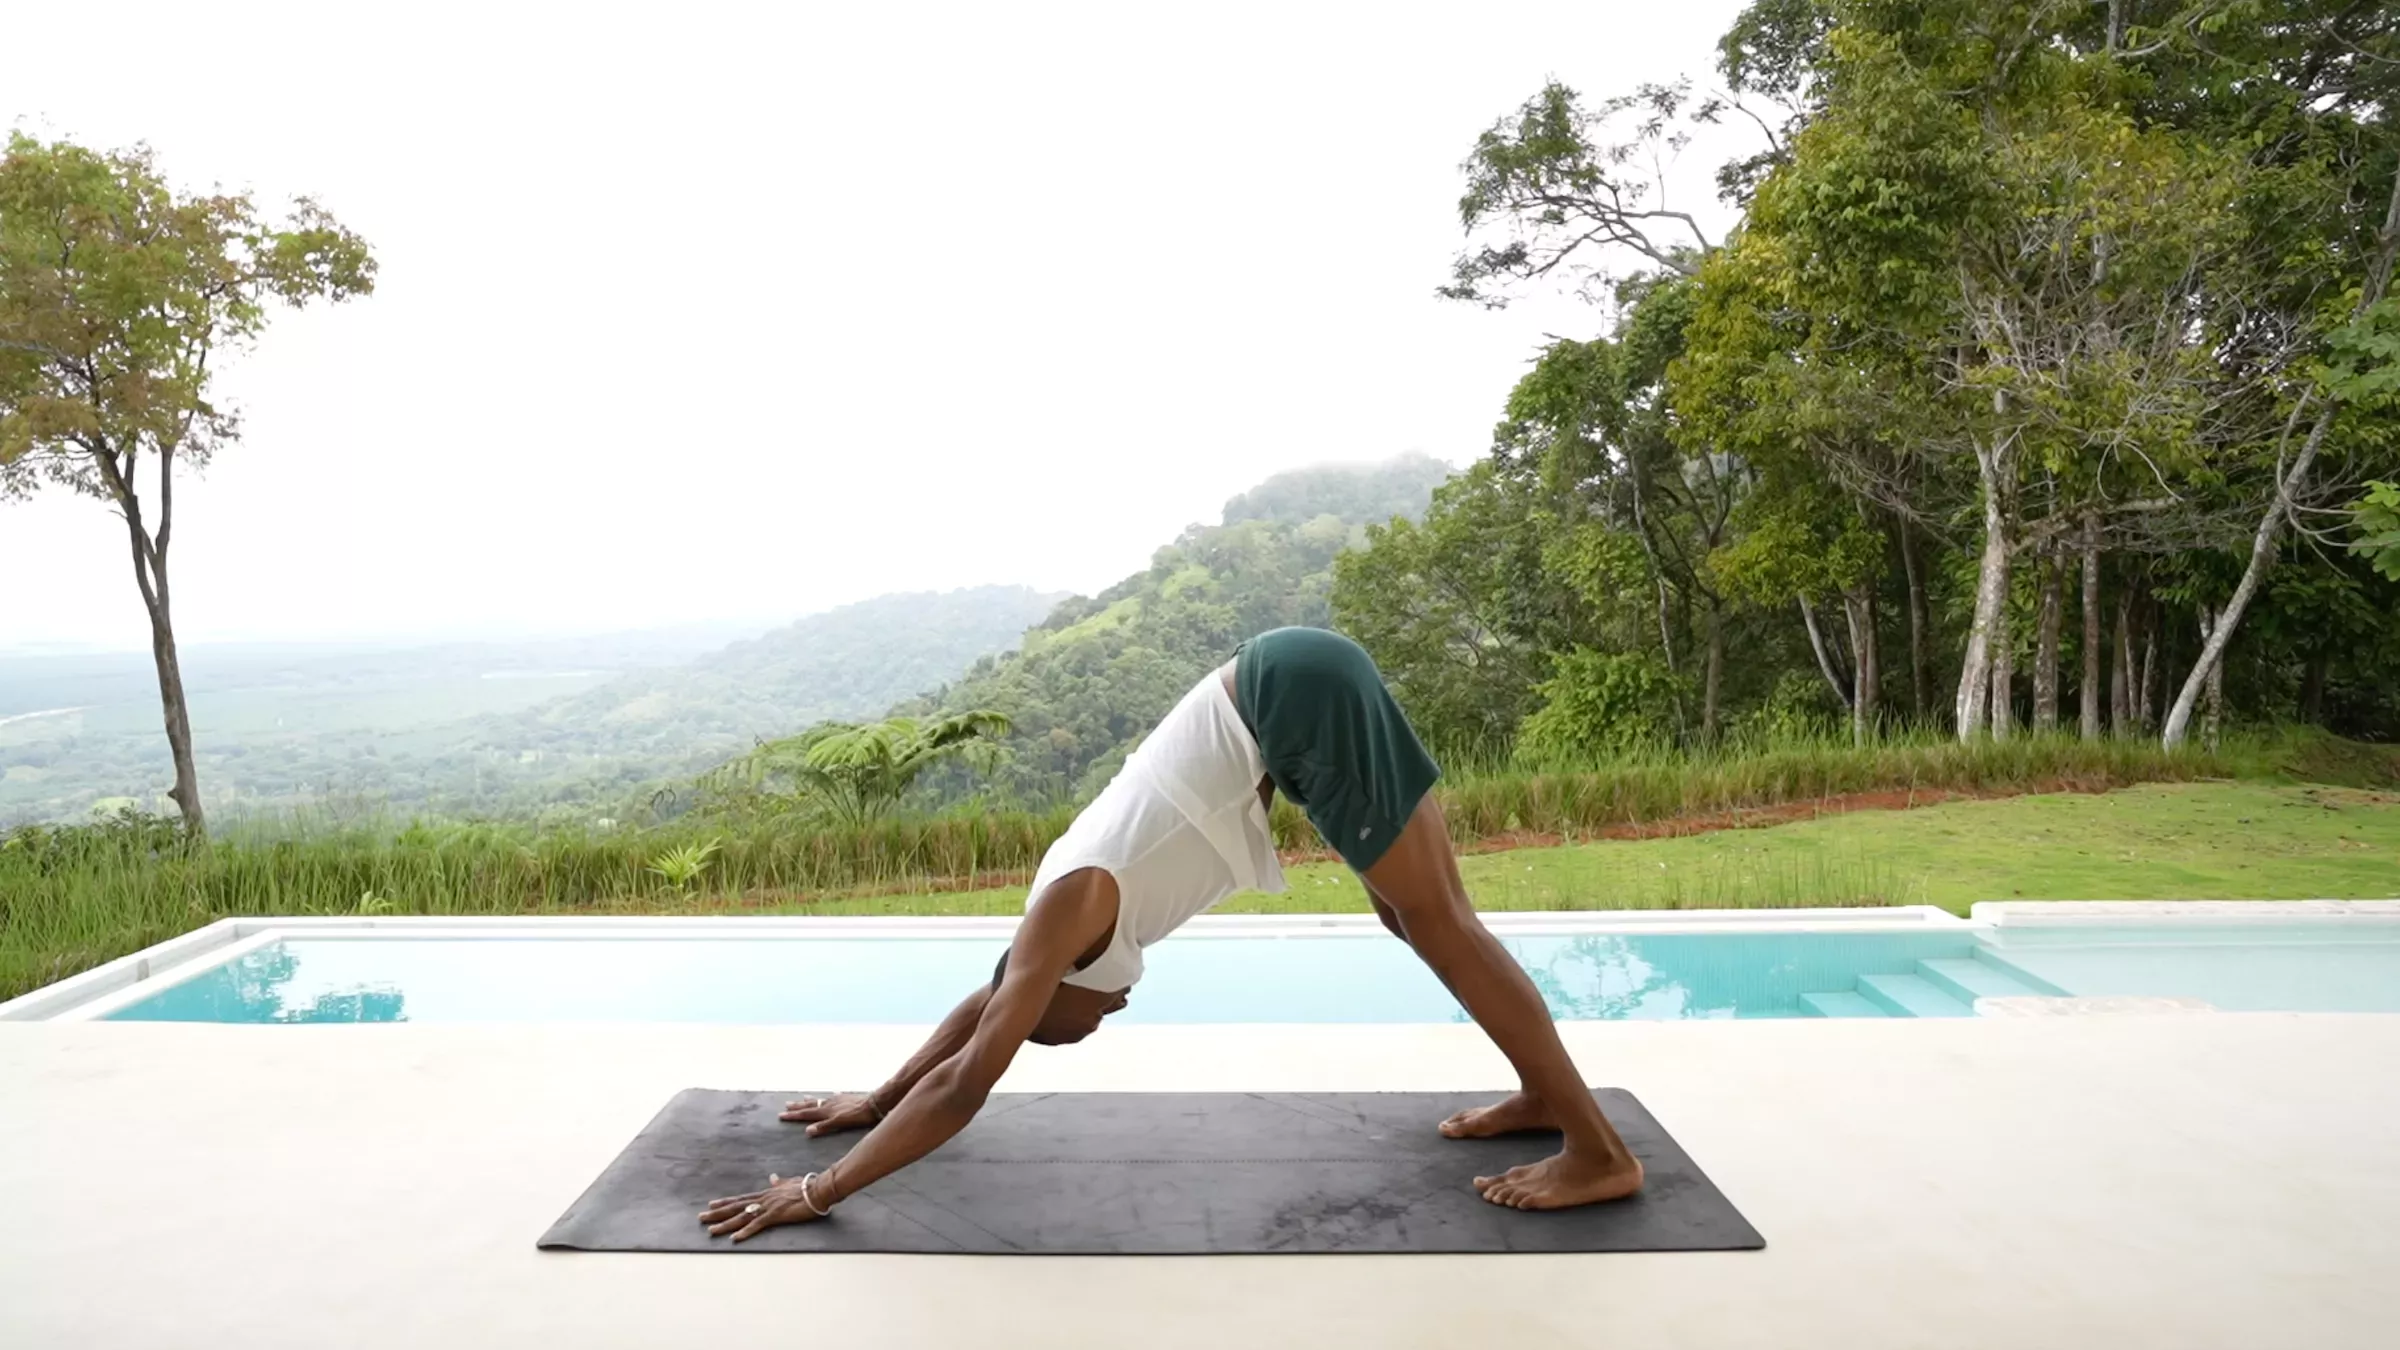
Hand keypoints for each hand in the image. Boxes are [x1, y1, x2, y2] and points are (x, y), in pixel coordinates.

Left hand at [699, 1172, 832, 1241]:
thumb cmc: (807, 1187)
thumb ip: (779, 1182)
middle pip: (735, 1207)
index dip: (725, 1202)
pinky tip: (734, 1239)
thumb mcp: (790, 1183)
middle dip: (717, 1213)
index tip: (711, 1204)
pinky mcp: (775, 1216)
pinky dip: (745, 1232)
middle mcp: (763, 1199)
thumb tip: (773, 1177)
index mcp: (766, 1194)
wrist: (818, 1189)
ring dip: (725, 1224)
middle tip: (701, 1217)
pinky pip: (756, 1225)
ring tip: (710, 1230)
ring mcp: (767, 1207)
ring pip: (741, 1217)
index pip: (741, 1199)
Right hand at [779, 1092, 882, 1135]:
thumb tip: (807, 1131)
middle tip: (786, 1105)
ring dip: (810, 1100)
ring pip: (820, 1100)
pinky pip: (834, 1097)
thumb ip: (824, 1127)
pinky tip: (831, 1095)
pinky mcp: (846, 1098)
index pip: (806, 1114)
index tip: (781, 1115)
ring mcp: (837, 1100)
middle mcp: (829, 1104)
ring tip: (802, 1098)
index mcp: (826, 1111)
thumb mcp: (839, 1123)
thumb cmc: (857, 1116)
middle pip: (810, 1105)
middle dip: (797, 1107)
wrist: (874, 1104)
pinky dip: (829, 1097)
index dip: (793, 1115)